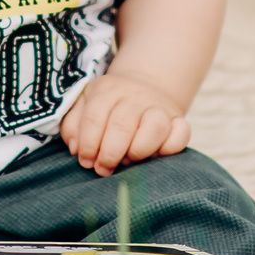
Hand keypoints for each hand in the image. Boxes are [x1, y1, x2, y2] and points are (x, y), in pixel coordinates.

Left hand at [59, 73, 191, 175]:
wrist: (143, 85)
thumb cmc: (108, 105)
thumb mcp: (84, 104)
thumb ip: (73, 125)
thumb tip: (76, 149)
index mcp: (107, 89)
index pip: (94, 118)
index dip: (88, 145)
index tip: (87, 162)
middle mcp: (135, 95)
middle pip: (122, 125)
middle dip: (109, 154)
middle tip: (104, 168)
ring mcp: (159, 106)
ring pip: (155, 127)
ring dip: (138, 151)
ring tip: (129, 159)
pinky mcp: (178, 119)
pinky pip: (181, 134)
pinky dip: (169, 148)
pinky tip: (155, 154)